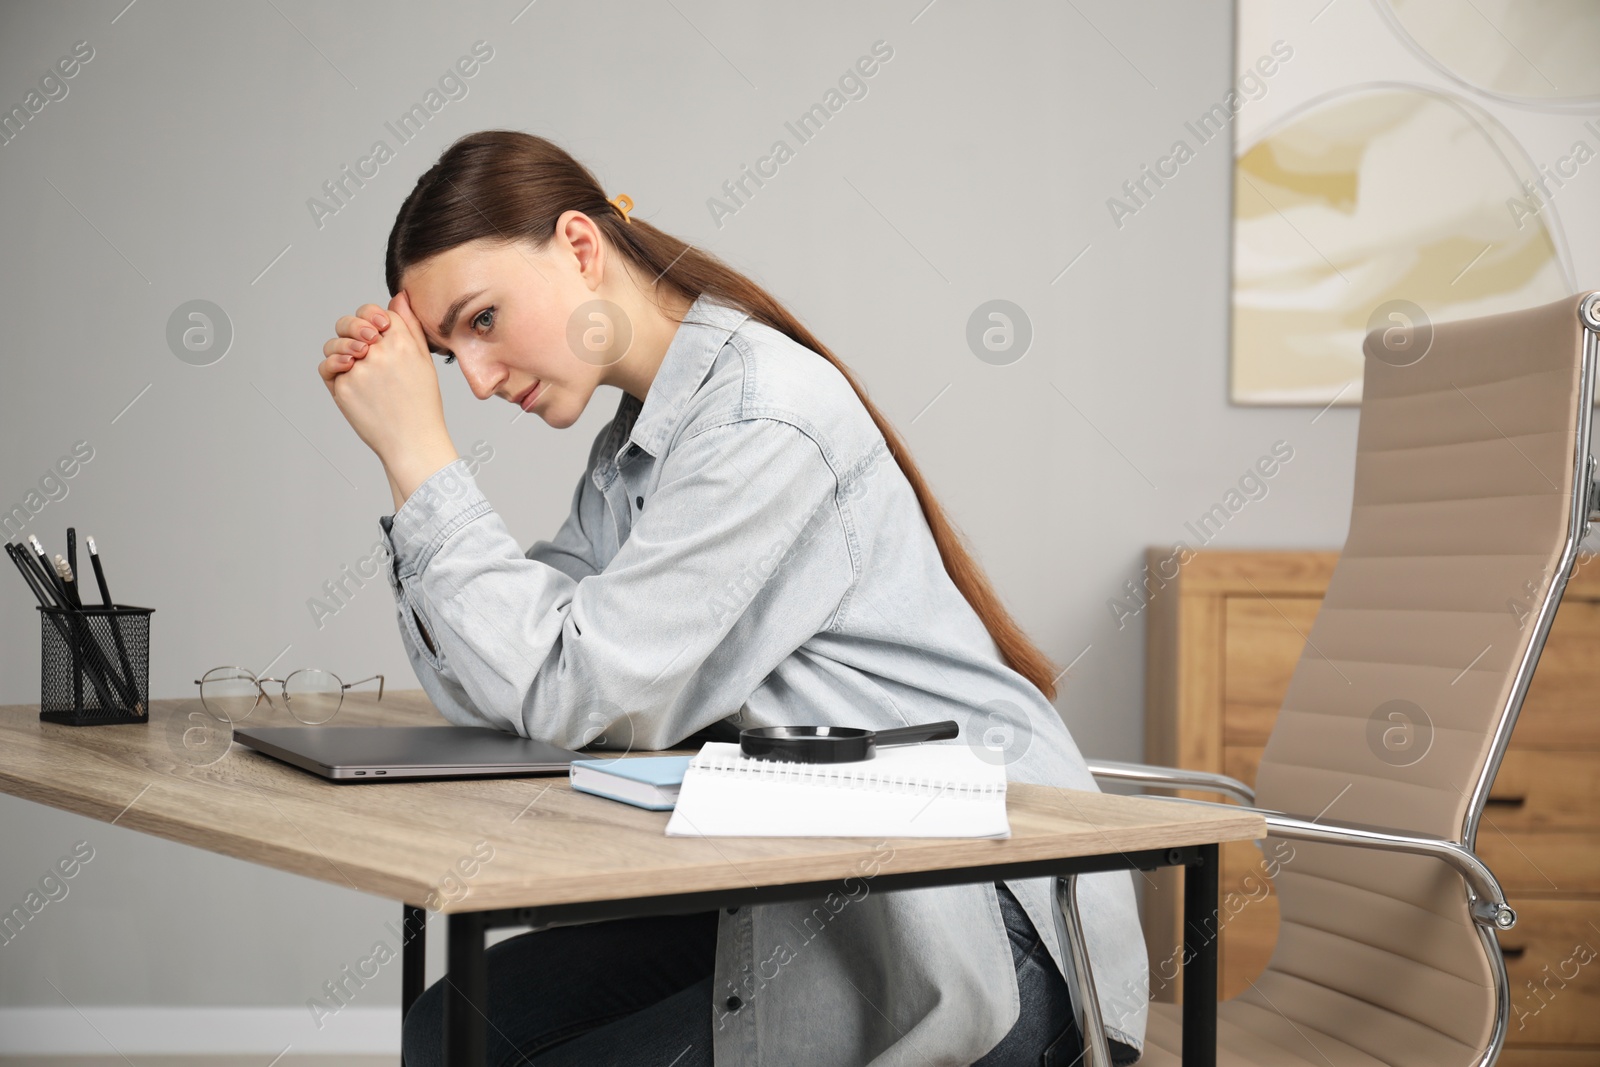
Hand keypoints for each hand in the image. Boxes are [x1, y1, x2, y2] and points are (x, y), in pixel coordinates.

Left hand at [318, 291, 452, 469]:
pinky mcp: (343, 387)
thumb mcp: (424, 361)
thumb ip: (409, 326)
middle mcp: (379, 353)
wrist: (413, 440)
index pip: (378, 313)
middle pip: (352, 323)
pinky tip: (348, 373)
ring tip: (355, 362)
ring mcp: (359, 370)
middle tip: (363, 345)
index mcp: (402, 343)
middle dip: (353, 328)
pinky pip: (328, 368)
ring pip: (335, 345)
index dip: (374, 319)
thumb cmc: (421, 404)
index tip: (378, 331)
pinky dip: (334, 368)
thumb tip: (398, 298)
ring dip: (342, 349)